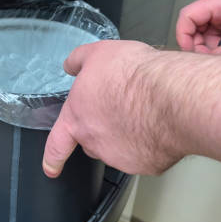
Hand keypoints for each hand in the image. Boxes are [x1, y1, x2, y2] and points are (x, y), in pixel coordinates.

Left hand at [42, 40, 183, 177]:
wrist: (170, 95)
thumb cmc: (134, 75)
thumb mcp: (98, 53)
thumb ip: (79, 60)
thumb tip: (71, 65)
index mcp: (78, 118)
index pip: (57, 145)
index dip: (52, 159)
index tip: (51, 168)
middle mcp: (95, 142)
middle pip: (93, 142)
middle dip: (102, 130)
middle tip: (119, 110)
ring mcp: (121, 157)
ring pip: (119, 148)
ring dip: (127, 135)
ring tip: (143, 111)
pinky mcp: (147, 164)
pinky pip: (146, 153)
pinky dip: (150, 142)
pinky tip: (158, 123)